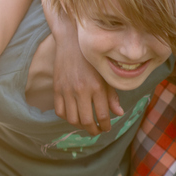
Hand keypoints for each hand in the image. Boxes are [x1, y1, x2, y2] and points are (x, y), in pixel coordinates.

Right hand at [49, 11, 120, 133]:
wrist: (72, 43)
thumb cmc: (93, 59)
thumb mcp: (106, 75)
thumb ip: (112, 95)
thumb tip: (118, 113)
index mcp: (97, 87)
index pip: (102, 115)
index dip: (105, 126)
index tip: (107, 129)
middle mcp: (82, 90)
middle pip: (86, 120)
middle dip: (93, 130)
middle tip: (97, 131)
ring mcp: (67, 91)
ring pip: (72, 118)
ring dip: (79, 126)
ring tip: (85, 125)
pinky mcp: (57, 89)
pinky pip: (60, 111)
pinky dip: (66, 117)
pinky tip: (73, 116)